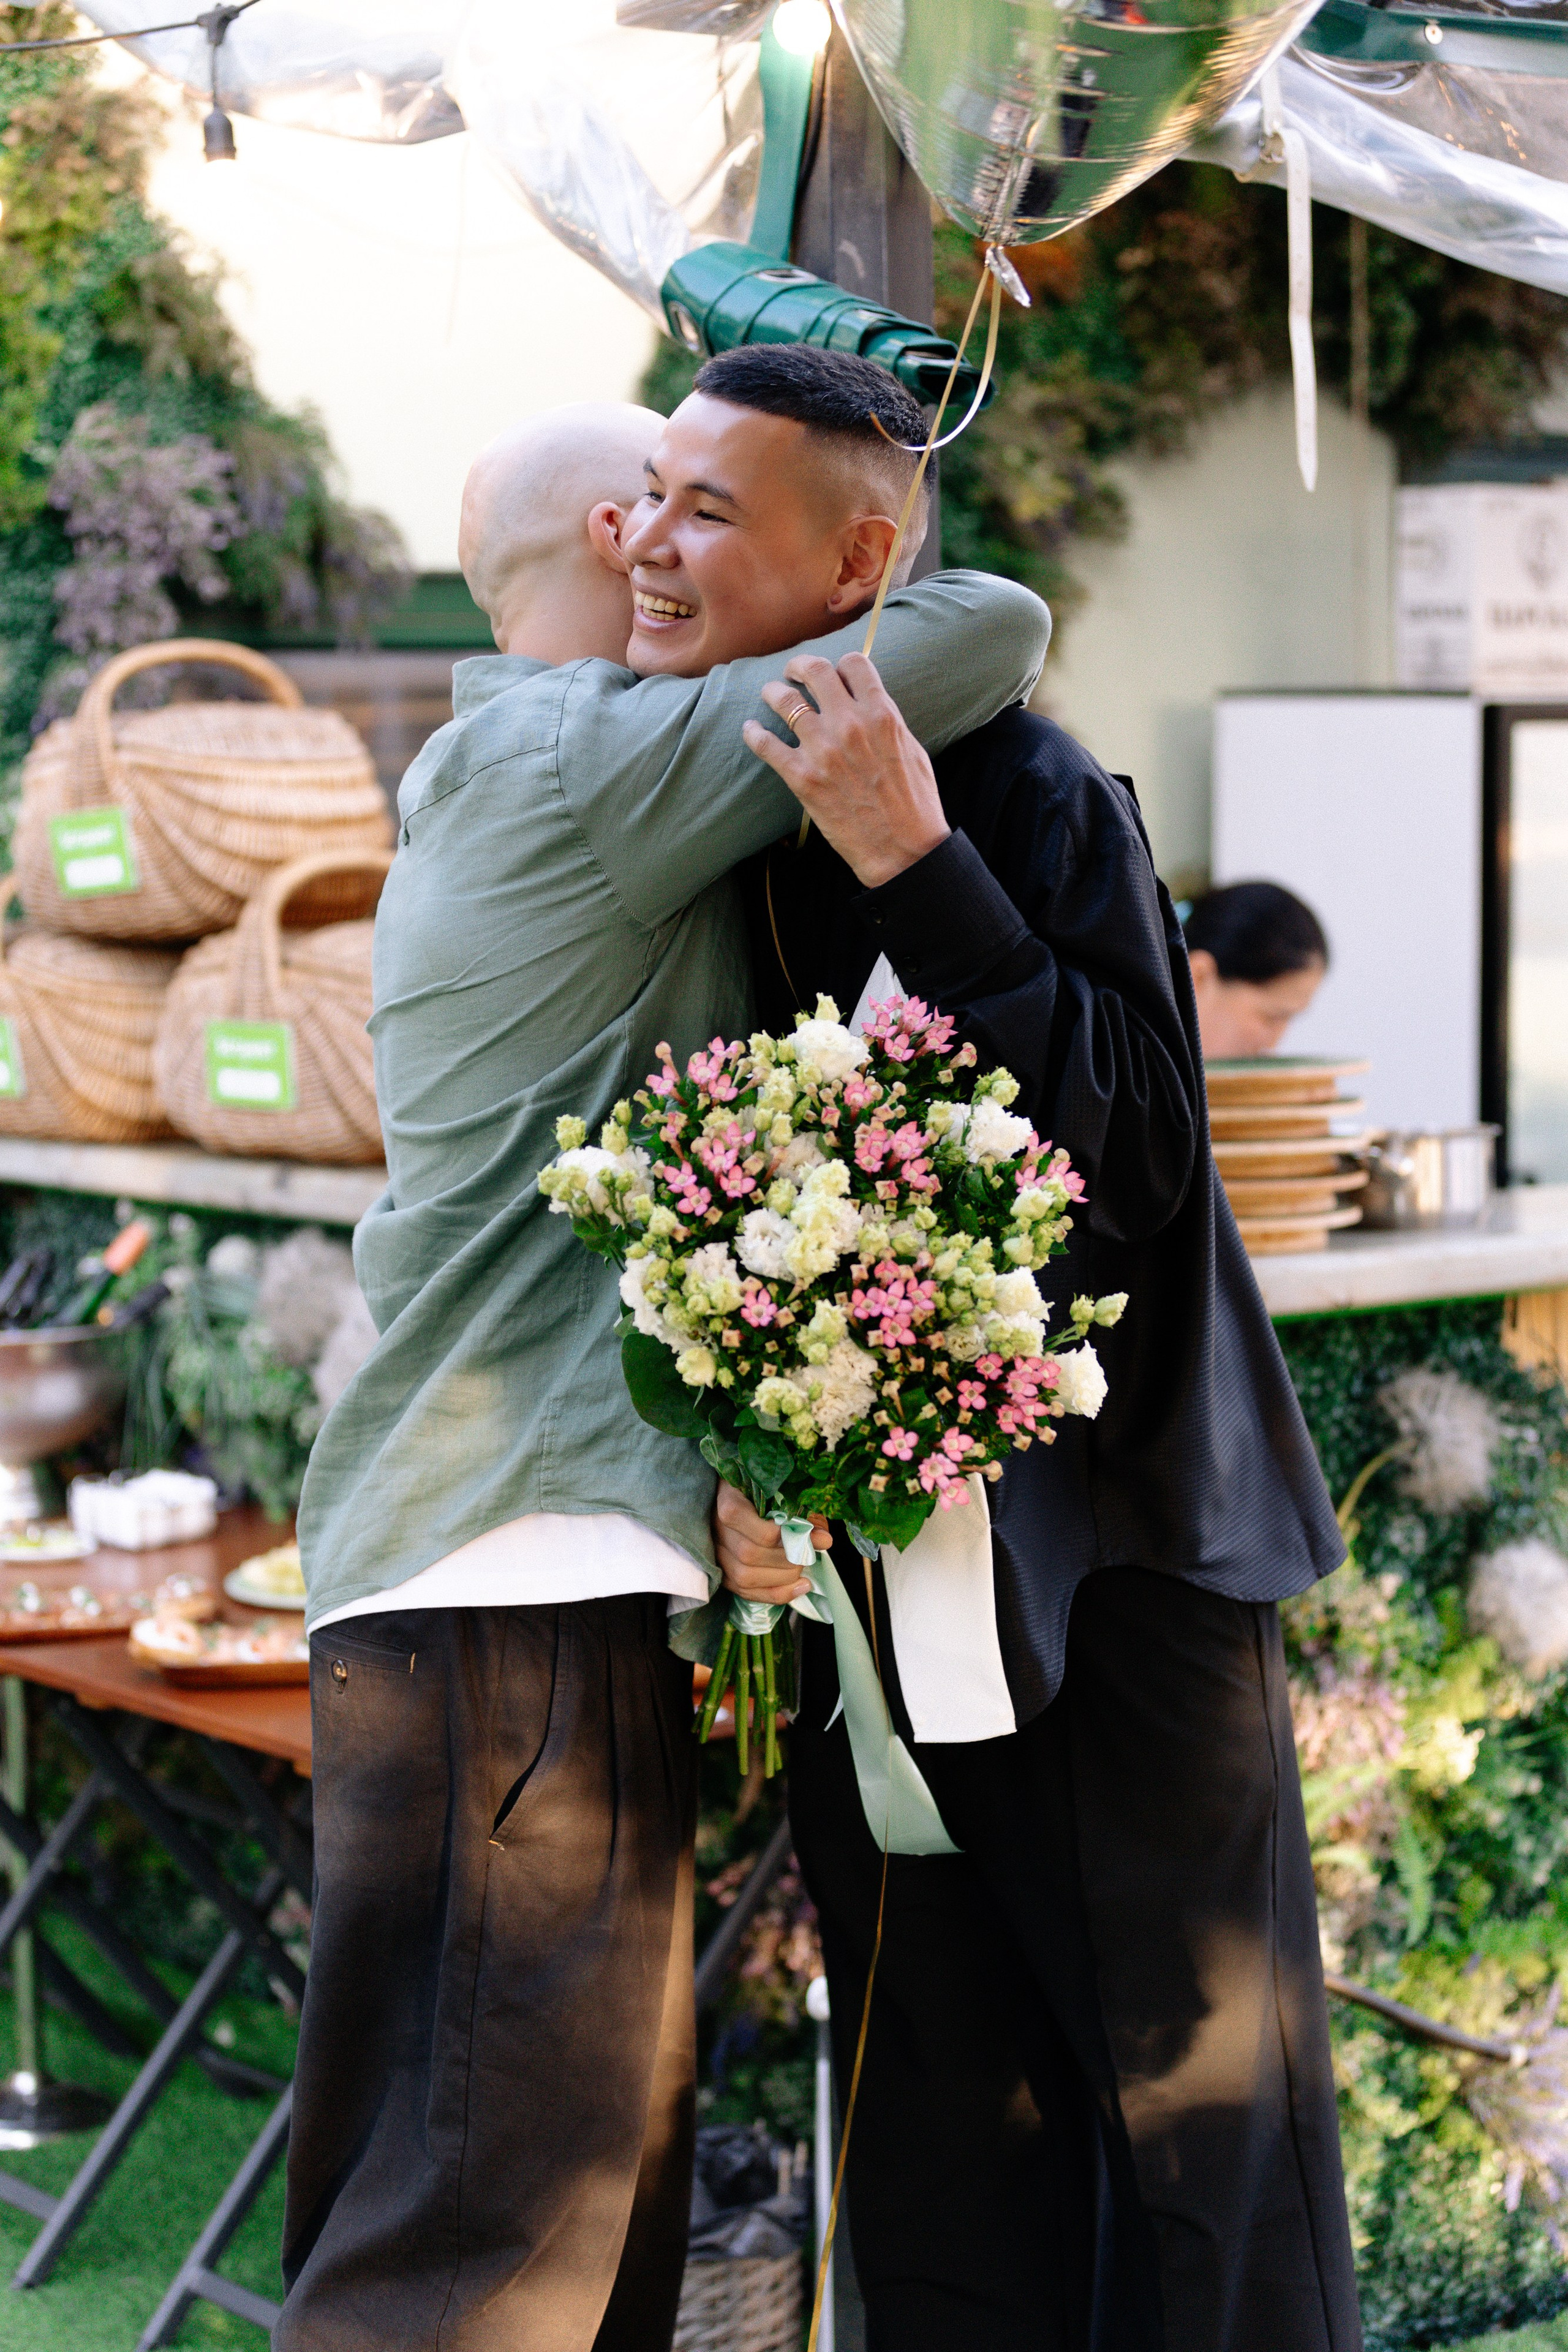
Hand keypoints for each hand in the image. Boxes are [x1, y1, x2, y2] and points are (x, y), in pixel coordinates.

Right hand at [715, 1481, 827, 1605]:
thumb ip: (801, 1513)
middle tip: (809, 1554)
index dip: (782, 1534)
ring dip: (782, 1578)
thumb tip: (824, 1539)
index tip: (814, 1536)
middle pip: (749, 1553)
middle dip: (786, 1558)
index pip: (744, 1520)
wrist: (738, 1498)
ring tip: (803, 1569)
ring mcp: (716, 1553)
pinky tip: (799, 1588)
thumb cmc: (764, 1493)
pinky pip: (746, 1592)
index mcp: (727, 1500)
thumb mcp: (781, 1492)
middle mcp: (716, 1529)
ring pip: (746, 1576)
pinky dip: (776, 1594)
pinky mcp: (723, 1573)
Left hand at [741, 651, 949, 888]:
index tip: (834, 673)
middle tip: (793, 672)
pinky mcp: (802, 777)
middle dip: (799, 665)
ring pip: (784, 699)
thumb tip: (865, 701)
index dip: (840, 664)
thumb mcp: (911, 750)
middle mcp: (850, 725)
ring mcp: (823, 750)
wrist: (902, 849)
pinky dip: (754, 732)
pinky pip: (765, 743)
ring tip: (771, 694)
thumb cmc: (913, 803)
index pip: (853, 663)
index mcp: (881, 714)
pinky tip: (751, 729)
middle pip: (814, 671)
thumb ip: (886, 720)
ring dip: (774, 692)